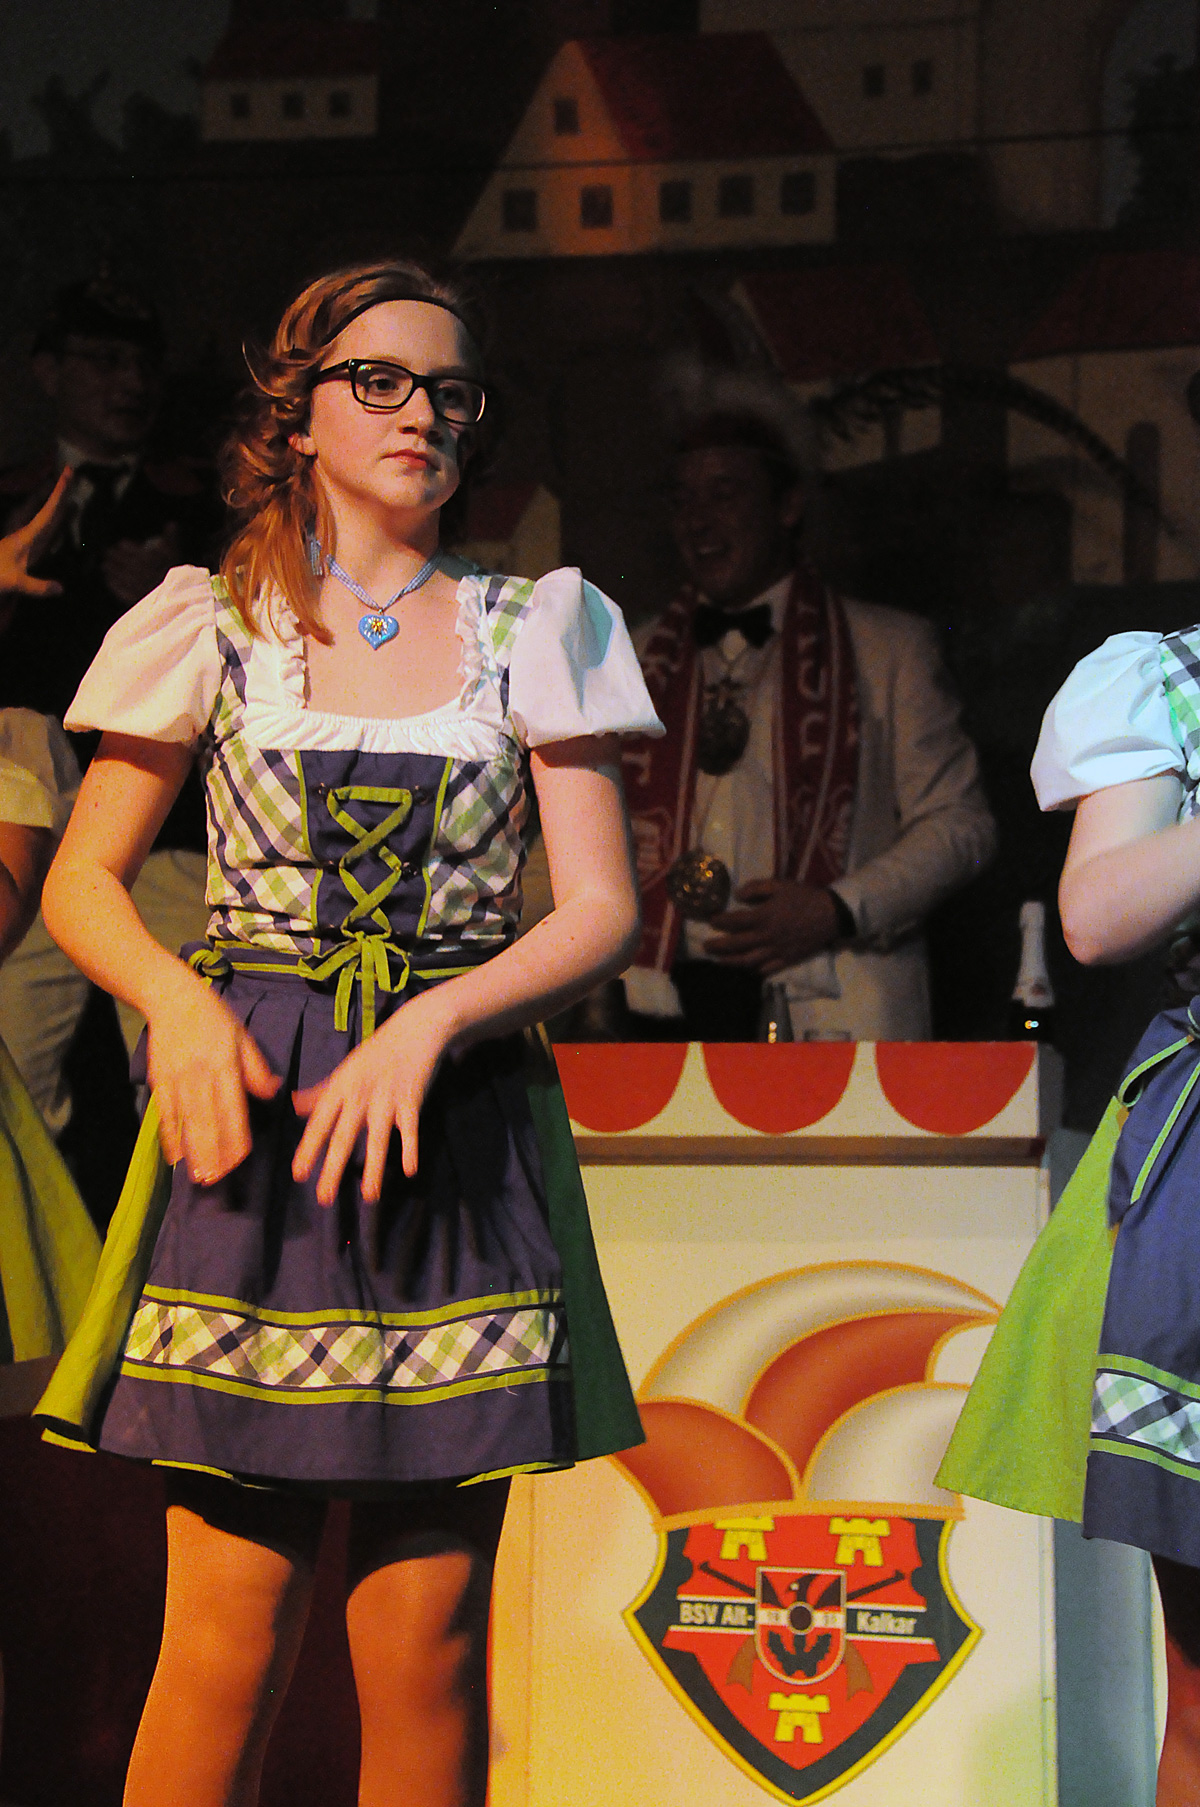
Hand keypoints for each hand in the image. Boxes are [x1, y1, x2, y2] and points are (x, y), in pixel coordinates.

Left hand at [0, 470, 69, 600]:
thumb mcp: (15, 583)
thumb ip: (37, 586)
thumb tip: (61, 588)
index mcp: (27, 536)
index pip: (48, 511)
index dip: (58, 493)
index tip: (66, 474)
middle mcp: (29, 532)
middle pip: (49, 507)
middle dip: (60, 490)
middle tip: (70, 470)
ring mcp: (29, 538)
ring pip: (47, 515)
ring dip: (58, 501)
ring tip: (69, 487)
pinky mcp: (28, 545)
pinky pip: (47, 526)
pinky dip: (56, 517)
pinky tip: (61, 514)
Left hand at [102, 524, 179, 603]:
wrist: (181, 597)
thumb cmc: (176, 572)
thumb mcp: (176, 553)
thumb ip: (172, 539)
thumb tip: (171, 524)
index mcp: (156, 565)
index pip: (140, 554)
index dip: (129, 548)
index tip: (121, 543)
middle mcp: (147, 576)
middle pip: (130, 566)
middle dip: (117, 558)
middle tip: (107, 552)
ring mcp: (142, 589)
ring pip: (125, 579)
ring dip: (113, 571)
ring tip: (104, 565)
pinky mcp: (139, 600)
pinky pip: (126, 593)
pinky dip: (116, 586)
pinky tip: (109, 581)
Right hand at [146, 971, 280, 1183]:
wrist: (170, 997)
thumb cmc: (213, 1017)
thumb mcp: (243, 1036)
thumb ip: (256, 1068)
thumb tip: (273, 1092)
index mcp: (225, 1064)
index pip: (233, 1107)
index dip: (236, 1134)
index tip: (241, 1159)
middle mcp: (200, 1075)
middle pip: (208, 1120)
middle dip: (213, 1152)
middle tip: (218, 1179)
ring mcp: (177, 1079)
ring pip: (186, 1121)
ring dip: (193, 1151)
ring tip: (199, 1176)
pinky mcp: (159, 1080)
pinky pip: (165, 1114)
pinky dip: (168, 1137)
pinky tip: (174, 1157)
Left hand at [292, 990, 455, 1206]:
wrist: (415, 1030)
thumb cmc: (377, 1051)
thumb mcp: (345, 1068)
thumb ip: (321, 1091)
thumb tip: (293, 1106)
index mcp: (341, 1086)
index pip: (320, 1122)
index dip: (308, 1149)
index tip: (298, 1174)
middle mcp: (360, 1094)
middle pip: (344, 1137)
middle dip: (332, 1168)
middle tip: (324, 1198)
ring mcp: (387, 1098)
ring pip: (377, 1138)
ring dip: (374, 1168)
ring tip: (369, 1195)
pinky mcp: (412, 1100)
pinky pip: (410, 1129)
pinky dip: (410, 1148)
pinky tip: (410, 1169)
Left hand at [704, 880, 839, 974]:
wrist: (831, 915)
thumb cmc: (804, 897)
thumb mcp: (780, 885)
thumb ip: (756, 888)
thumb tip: (737, 895)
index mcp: (764, 917)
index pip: (735, 921)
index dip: (720, 922)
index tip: (710, 921)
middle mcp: (766, 937)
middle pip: (737, 944)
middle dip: (718, 946)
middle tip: (705, 946)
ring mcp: (776, 951)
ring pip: (748, 960)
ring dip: (731, 961)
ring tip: (719, 961)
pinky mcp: (787, 959)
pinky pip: (767, 968)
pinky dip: (755, 969)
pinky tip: (747, 968)